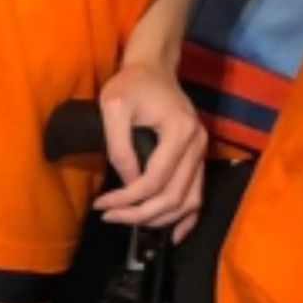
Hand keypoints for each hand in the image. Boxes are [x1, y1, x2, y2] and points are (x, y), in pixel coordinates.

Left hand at [92, 59, 207, 243]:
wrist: (153, 68)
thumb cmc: (131, 84)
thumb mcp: (113, 108)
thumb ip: (120, 147)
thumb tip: (128, 183)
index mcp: (180, 131)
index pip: (155, 181)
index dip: (127, 199)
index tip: (101, 205)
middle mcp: (197, 144)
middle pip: (173, 197)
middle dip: (139, 215)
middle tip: (110, 217)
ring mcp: (201, 153)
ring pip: (187, 202)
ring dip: (158, 220)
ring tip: (128, 220)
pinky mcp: (197, 158)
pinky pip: (198, 196)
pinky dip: (187, 218)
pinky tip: (173, 234)